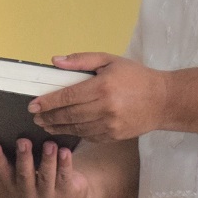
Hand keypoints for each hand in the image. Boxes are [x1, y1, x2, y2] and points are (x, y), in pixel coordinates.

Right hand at [0, 138, 95, 197]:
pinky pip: (65, 177)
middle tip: (23, 141)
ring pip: (46, 177)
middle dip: (24, 158)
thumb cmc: (38, 175)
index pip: (2, 172)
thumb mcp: (17, 171)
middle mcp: (28, 194)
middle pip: (24, 176)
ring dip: (47, 160)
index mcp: (12, 186)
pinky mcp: (67, 193)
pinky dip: (65, 164)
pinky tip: (65, 151)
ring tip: (49, 143)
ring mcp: (48, 196)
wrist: (68, 193)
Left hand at [29, 53, 169, 141]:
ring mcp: (110, 125)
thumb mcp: (110, 61)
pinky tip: (66, 130)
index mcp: (102, 87)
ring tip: (45, 125)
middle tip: (35, 117)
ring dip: (57, 128)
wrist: (164, 100)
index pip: (67, 96)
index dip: (48, 102)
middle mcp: (105, 108)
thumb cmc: (136, 77)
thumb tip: (56, 62)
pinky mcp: (114, 137)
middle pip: (68, 115)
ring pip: (76, 129)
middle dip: (48, 117)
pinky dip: (75, 133)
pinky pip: (88, 136)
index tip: (33, 104)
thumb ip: (82, 60)